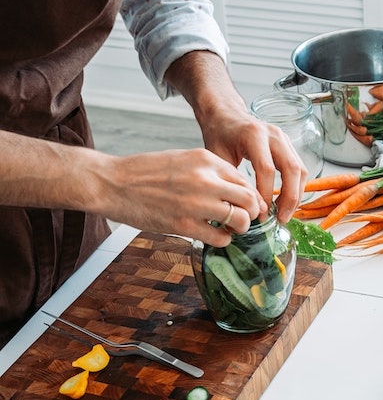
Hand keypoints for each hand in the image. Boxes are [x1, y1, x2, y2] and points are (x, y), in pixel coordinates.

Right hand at [95, 148, 267, 245]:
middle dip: (252, 212)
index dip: (251, 196)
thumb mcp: (183, 159)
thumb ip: (210, 172)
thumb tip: (235, 190)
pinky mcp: (184, 224)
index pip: (245, 180)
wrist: (113, 183)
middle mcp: (205, 179)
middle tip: (246, 218)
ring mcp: (196, 203)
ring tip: (230, 228)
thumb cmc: (146, 172)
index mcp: (205, 160)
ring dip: (240, 227)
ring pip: (240, 220)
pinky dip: (223, 239)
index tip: (250, 205)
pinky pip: (220, 237)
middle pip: (249, 199)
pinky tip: (214, 235)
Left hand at [203, 110, 307, 222]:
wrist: (226, 115)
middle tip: (281, 219)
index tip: (261, 214)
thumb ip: (231, 180)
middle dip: (289, 198)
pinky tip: (287, 202)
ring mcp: (284, 138)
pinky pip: (299, 168)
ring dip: (296, 195)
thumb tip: (242, 210)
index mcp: (253, 134)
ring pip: (300, 169)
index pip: (266, 169)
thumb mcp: (217, 156)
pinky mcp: (289, 145)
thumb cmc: (219, 135)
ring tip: (285, 214)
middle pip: (291, 169)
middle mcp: (274, 134)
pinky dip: (296, 187)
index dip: (266, 195)